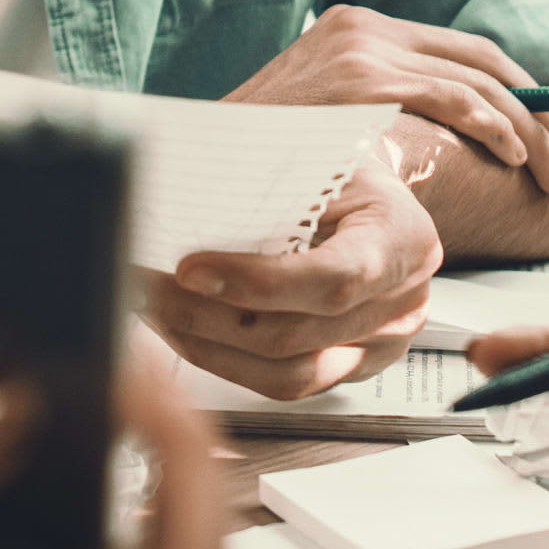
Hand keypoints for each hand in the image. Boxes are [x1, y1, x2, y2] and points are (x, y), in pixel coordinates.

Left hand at [142, 163, 437, 398]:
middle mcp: (400, 305)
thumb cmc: (347, 176)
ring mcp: (380, 348)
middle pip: (296, 335)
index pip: (333, 279)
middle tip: (146, 285)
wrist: (379, 205)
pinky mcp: (351, 371)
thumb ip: (273, 188)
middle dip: (206, 315)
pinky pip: (284, 386)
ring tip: (154, 311)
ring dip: (207, 346)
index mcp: (403, 240)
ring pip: (285, 376)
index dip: (257, 283)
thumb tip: (185, 203)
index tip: (189, 269)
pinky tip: (184, 332)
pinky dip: (225, 361)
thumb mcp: (323, 162)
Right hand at [226, 6, 548, 191]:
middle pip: (481, 61)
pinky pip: (452, 97)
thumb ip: (372, 110)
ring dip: (529, 130)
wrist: (198, 161)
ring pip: (478, 82)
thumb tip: (437, 138)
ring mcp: (362, 50)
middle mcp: (362, 27)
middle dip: (539, 113)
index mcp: (356, 28)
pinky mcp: (362, 80)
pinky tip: (513, 155)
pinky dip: (494, 125)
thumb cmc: (257, 158)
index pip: (460, 51)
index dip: (517, 93)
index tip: (548, 136)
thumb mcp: (319, 118)